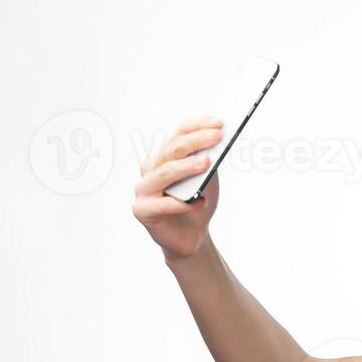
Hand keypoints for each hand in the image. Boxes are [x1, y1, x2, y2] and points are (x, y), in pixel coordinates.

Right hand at [131, 114, 223, 261]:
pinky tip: (201, 201)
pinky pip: (162, 205)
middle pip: (171, 150)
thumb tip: (217, 140)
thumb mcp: (208, 180)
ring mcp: (143, 189)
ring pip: (164, 173)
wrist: (191, 237)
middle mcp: (150, 169)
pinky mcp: (142, 210)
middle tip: (217, 136)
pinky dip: (183, 204)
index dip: (197, 127)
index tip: (219, 123)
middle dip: (195, 141)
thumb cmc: (197, 204)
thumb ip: (209, 161)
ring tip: (207, 163)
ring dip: (186, 167)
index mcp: (164, 157)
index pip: (178, 135)